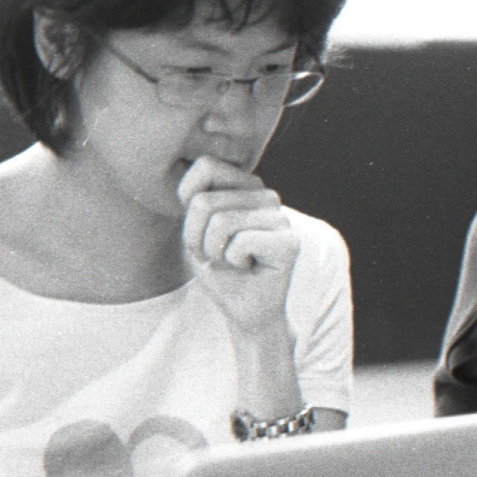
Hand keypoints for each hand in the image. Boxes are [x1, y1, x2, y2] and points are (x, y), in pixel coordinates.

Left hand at [178, 156, 298, 337]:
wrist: (244, 310)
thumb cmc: (219, 270)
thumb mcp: (195, 230)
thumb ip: (196, 201)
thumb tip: (197, 192)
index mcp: (244, 185)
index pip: (206, 166)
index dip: (188, 205)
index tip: (200, 232)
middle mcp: (265, 194)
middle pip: (204, 202)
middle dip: (197, 239)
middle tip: (217, 256)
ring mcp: (279, 216)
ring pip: (220, 222)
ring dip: (214, 253)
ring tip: (232, 262)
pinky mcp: (288, 241)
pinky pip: (240, 243)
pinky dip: (233, 262)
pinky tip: (248, 268)